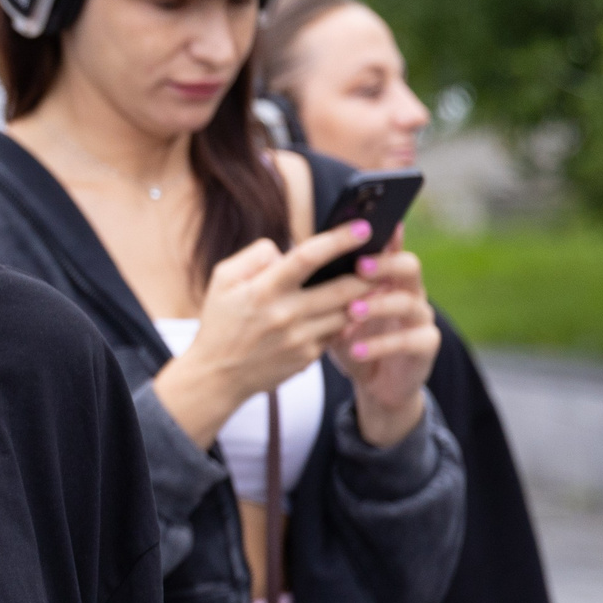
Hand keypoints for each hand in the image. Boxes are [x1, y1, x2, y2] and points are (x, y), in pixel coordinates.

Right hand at [157, 220, 370, 447]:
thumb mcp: (222, 280)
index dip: (339, 240)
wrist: (217, 375)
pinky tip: (348, 310)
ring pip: (347, 312)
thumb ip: (255, 256)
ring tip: (375, 283)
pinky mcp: (308, 357)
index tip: (363, 228)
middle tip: (385, 259)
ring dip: (364, 297)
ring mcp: (300, 338)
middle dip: (369, 272)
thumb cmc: (221, 321)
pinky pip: (337, 332)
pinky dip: (345, 319)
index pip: (308, 257)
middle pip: (343, 288)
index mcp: (264, 289)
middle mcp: (285, 314)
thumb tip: (287, 250)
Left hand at [330, 231, 440, 446]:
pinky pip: (411, 340)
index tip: (364, 227)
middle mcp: (409, 291)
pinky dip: (382, 344)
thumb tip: (288, 260)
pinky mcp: (426, 345)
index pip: (389, 248)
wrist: (374, 382)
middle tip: (359, 267)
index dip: (383, 235)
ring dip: (379, 305)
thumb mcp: (333, 312)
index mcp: (387, 277)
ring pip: (409, 303)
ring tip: (352, 311)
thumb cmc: (350, 338)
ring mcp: (420, 318)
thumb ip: (323, 288)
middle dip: (385, 264)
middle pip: (409, 266)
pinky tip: (357, 349)